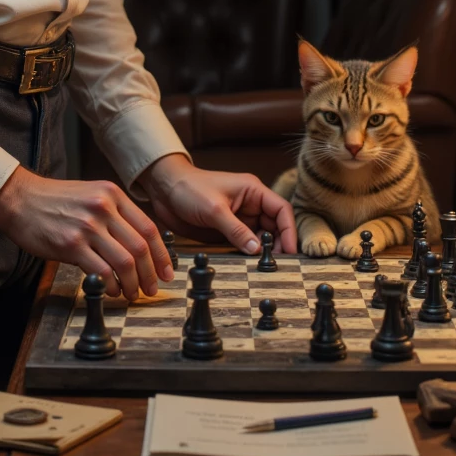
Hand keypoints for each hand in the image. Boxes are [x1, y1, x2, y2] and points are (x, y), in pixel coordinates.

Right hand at [0, 165, 173, 299]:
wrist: (20, 199)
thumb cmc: (54, 200)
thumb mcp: (91, 194)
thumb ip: (114, 215)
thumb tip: (137, 246)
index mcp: (113, 195)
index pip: (149, 228)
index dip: (162, 255)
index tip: (167, 272)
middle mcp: (104, 208)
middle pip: (140, 247)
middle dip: (150, 274)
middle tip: (151, 289)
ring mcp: (88, 226)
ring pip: (125, 262)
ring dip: (132, 284)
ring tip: (131, 294)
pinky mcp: (71, 244)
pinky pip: (102, 271)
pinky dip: (112, 285)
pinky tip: (112, 291)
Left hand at [136, 154, 297, 254]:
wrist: (164, 190)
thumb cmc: (189, 188)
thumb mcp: (214, 209)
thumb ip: (236, 230)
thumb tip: (257, 250)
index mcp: (252, 191)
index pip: (281, 209)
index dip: (289, 230)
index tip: (291, 251)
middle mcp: (249, 204)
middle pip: (274, 226)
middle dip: (278, 243)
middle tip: (278, 264)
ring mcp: (238, 218)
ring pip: (260, 236)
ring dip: (264, 251)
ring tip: (266, 267)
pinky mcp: (227, 230)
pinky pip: (244, 243)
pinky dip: (249, 253)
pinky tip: (249, 264)